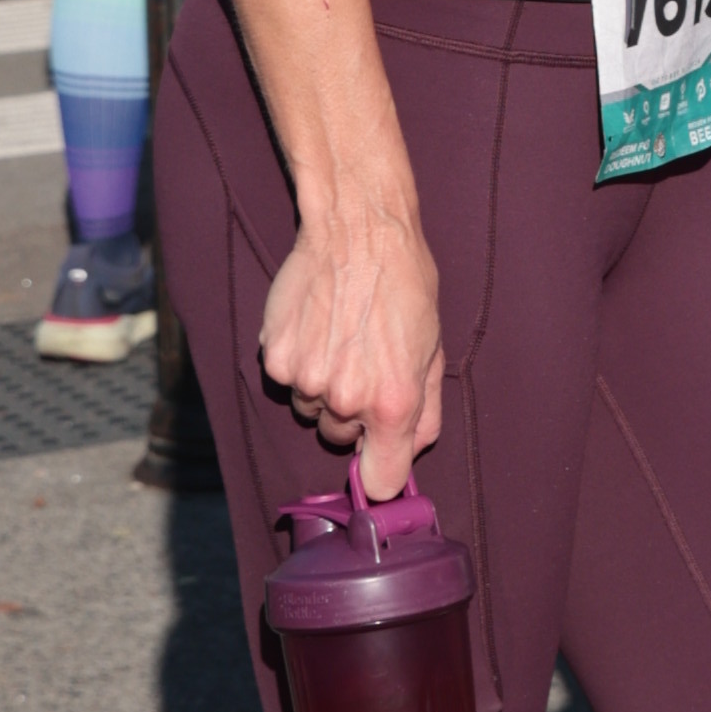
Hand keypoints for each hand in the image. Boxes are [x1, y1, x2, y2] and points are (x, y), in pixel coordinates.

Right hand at [258, 206, 445, 502]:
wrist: (358, 232)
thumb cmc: (405, 286)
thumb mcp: (434, 351)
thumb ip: (425, 413)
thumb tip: (410, 455)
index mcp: (393, 402)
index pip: (380, 479)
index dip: (380, 471)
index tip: (378, 460)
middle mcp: (346, 398)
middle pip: (341, 441)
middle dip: (354, 416)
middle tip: (365, 367)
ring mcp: (307, 380)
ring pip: (312, 412)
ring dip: (324, 391)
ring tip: (341, 341)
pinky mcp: (276, 359)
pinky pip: (288, 383)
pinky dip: (299, 365)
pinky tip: (317, 330)